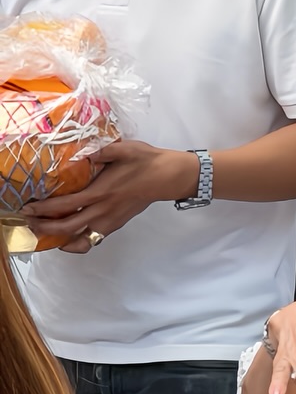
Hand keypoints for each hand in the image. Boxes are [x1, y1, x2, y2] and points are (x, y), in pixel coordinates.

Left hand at [23, 139, 198, 250]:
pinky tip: (67, 239)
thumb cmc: (145, 161)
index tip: (30, 207)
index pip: (66, 206)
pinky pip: (92, 241)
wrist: (168, 176)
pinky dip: (76, 244)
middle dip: (44, 228)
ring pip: (79, 240)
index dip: (44, 210)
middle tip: (29, 222)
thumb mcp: (123, 148)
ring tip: (44, 232)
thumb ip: (100, 150)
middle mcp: (103, 211)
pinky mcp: (116, 225)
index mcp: (101, 192)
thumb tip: (81, 151)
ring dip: (58, 239)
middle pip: (67, 228)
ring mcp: (110, 221)